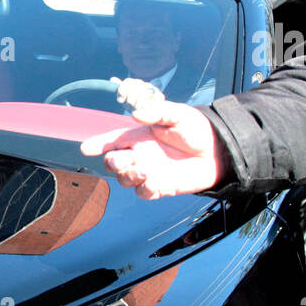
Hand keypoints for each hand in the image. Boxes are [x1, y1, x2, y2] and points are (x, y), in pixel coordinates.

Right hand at [79, 82, 228, 199]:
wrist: (218, 151)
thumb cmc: (197, 129)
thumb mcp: (178, 113)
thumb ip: (157, 112)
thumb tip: (135, 115)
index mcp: (139, 136)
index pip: (112, 140)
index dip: (97, 144)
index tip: (86, 148)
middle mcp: (140, 154)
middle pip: (113, 163)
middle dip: (113, 162)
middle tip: (126, 160)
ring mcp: (148, 172)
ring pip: (124, 179)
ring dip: (129, 176)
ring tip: (144, 171)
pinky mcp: (160, 187)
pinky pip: (144, 192)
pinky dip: (145, 188)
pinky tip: (154, 182)